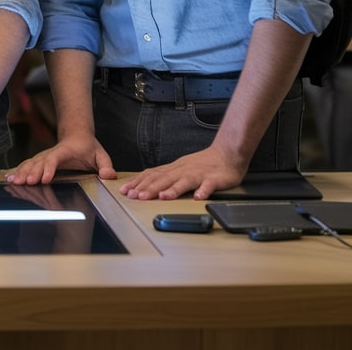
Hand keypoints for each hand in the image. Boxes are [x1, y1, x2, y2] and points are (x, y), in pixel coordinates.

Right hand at [4, 135, 116, 185]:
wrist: (77, 135)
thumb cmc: (89, 147)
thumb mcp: (101, 155)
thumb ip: (106, 165)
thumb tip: (108, 176)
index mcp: (65, 151)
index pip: (54, 158)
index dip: (48, 168)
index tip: (44, 179)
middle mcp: (51, 153)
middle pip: (38, 162)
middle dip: (30, 173)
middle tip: (24, 183)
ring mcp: (44, 157)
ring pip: (30, 164)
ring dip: (22, 172)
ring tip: (13, 182)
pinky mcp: (40, 161)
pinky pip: (27, 165)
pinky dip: (18, 171)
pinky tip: (10, 179)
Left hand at [117, 145, 245, 200]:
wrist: (226, 154)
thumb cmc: (202, 164)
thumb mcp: (180, 169)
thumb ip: (165, 177)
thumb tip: (145, 185)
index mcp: (173, 169)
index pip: (152, 175)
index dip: (138, 183)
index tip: (124, 191)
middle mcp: (183, 170)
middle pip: (163, 179)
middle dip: (148, 188)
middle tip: (136, 197)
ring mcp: (198, 174)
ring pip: (183, 181)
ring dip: (172, 189)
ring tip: (162, 197)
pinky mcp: (214, 179)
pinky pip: (208, 185)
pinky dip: (203, 191)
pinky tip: (198, 198)